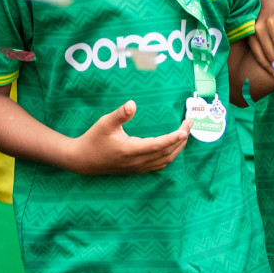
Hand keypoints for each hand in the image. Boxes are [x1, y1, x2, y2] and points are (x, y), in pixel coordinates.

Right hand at [61, 100, 191, 174]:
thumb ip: (120, 114)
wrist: (83, 160)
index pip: (159, 145)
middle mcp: (138, 161)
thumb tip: (133, 103)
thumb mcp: (105, 123)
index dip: (174, 137)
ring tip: (185, 134)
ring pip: (165, 160)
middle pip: (167, 153)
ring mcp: (138, 167)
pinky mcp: (137, 169)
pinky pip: (159, 164)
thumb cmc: (93, 139)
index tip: (185, 128)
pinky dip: (170, 155)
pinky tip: (172, 148)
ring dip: (178, 148)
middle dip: (181, 139)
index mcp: (131, 150)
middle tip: (190, 124)